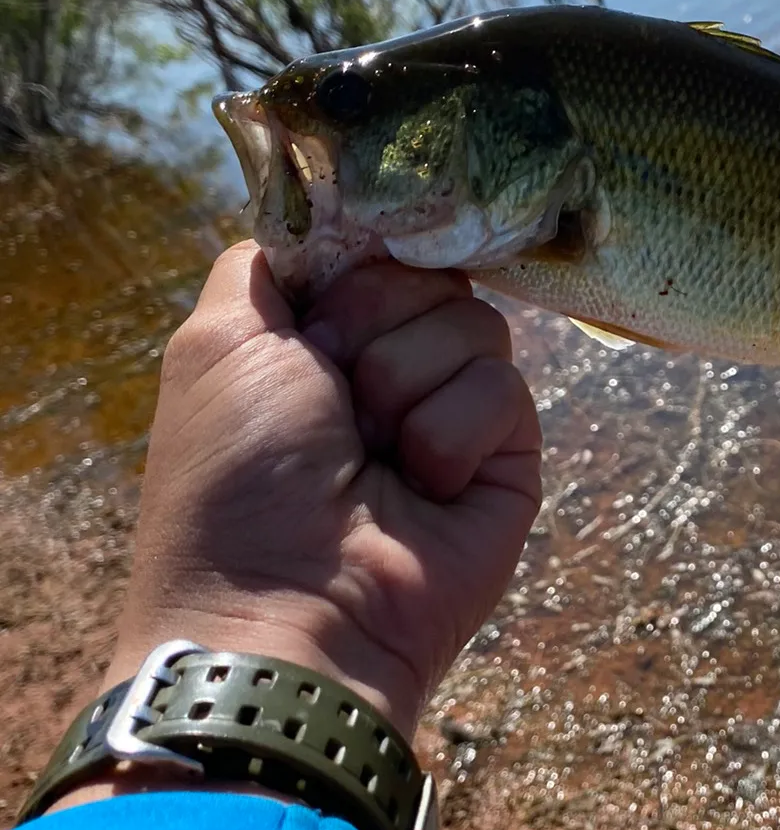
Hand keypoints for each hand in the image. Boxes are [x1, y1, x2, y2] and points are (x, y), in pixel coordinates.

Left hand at [101, 240, 541, 739]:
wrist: (293, 608)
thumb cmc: (239, 478)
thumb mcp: (220, 338)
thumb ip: (273, 258)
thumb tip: (338, 222)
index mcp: (316, 334)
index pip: (375, 244)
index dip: (357, 260)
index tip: (322, 308)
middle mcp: (386, 366)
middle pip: (429, 274)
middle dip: (374, 328)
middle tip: (338, 405)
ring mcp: (451, 413)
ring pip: (474, 324)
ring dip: (408, 386)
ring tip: (376, 457)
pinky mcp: (508, 459)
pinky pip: (505, 388)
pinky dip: (452, 434)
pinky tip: (423, 486)